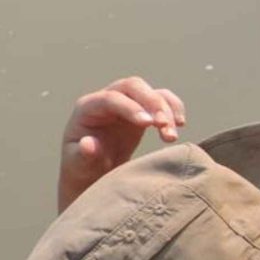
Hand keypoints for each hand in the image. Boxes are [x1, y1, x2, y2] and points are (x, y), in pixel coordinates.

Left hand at [59, 77, 185, 210]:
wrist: (94, 172)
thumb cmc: (83, 168)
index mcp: (87, 108)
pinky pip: (162, 99)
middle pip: (133, 86)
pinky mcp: (143, 110)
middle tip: (164, 126)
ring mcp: (127, 103)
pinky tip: (180, 124)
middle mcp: (107, 99)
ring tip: (171, 137)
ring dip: (167, 110)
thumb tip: (89, 144)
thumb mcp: (79, 166)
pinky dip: (174, 108)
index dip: (130, 107)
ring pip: (151, 92)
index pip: (111, 98)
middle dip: (152, 103)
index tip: (149, 124)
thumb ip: (83, 156)